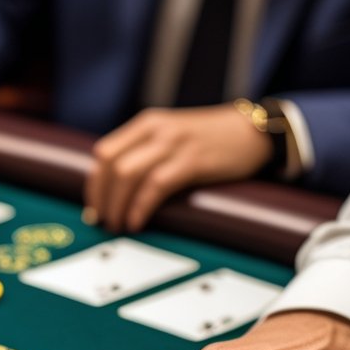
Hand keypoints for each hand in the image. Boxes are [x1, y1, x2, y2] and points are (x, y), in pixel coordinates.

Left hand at [84, 104, 272, 232]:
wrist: (255, 131)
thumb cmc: (213, 139)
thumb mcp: (172, 136)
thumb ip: (146, 153)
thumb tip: (116, 189)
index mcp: (147, 124)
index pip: (104, 153)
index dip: (94, 184)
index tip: (94, 207)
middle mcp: (156, 130)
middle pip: (110, 165)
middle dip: (101, 198)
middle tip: (103, 221)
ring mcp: (174, 144)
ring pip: (127, 174)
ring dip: (116, 205)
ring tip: (118, 225)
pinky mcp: (192, 161)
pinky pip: (155, 186)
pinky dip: (140, 207)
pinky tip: (137, 221)